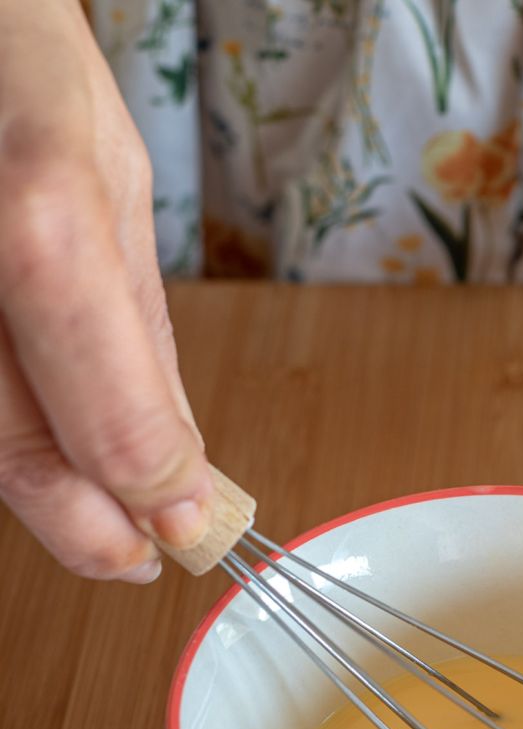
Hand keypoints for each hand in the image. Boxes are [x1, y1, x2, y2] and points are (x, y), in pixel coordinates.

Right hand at [0, 0, 209, 582]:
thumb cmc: (18, 74)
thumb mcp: (116, 186)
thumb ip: (140, 335)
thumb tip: (183, 463)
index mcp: (43, 215)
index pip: (109, 417)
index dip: (160, 496)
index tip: (196, 525)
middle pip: (21, 459)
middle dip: (97, 533)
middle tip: (145, 553)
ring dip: (55, 499)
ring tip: (110, 502)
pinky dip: (15, 443)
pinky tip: (56, 443)